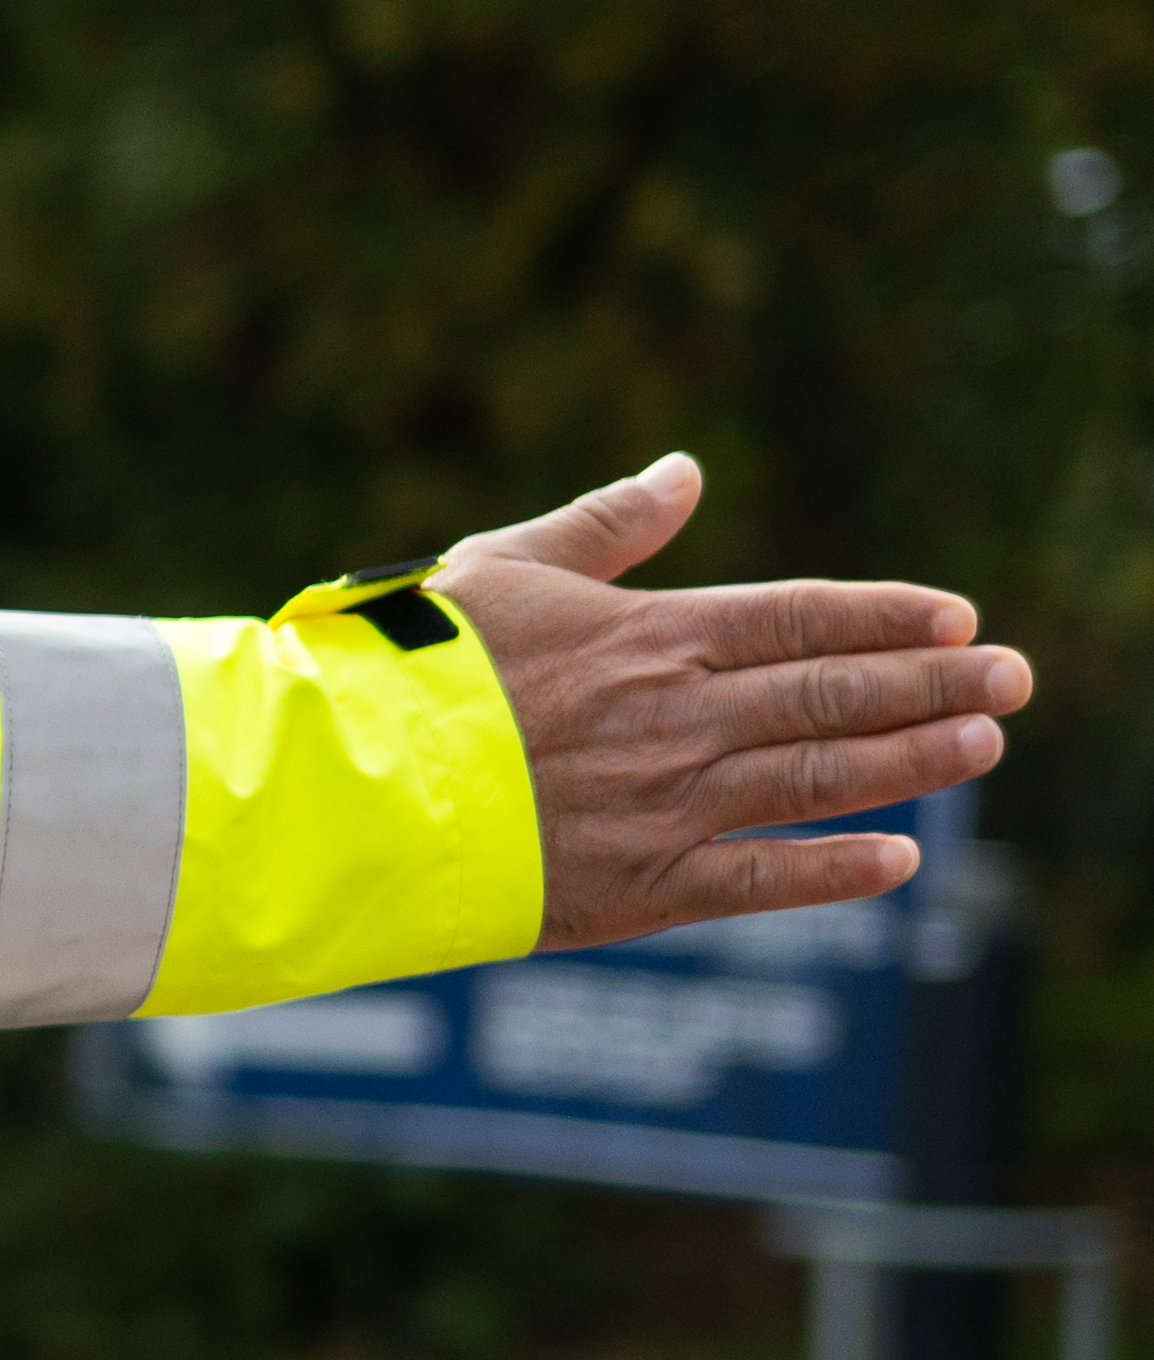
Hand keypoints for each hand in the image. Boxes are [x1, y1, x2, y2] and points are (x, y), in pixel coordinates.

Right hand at [432, 455, 1030, 950]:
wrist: (344, 785)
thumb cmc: (407, 670)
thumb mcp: (499, 569)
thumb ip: (602, 526)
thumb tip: (685, 473)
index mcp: (647, 636)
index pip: (798, 617)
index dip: (886, 616)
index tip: (958, 617)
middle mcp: (674, 718)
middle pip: (832, 695)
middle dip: (935, 685)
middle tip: (1015, 679)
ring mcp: (663, 806)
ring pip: (817, 780)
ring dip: (912, 763)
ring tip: (984, 745)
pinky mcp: (635, 886)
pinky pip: (759, 880)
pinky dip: (836, 871)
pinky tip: (899, 859)